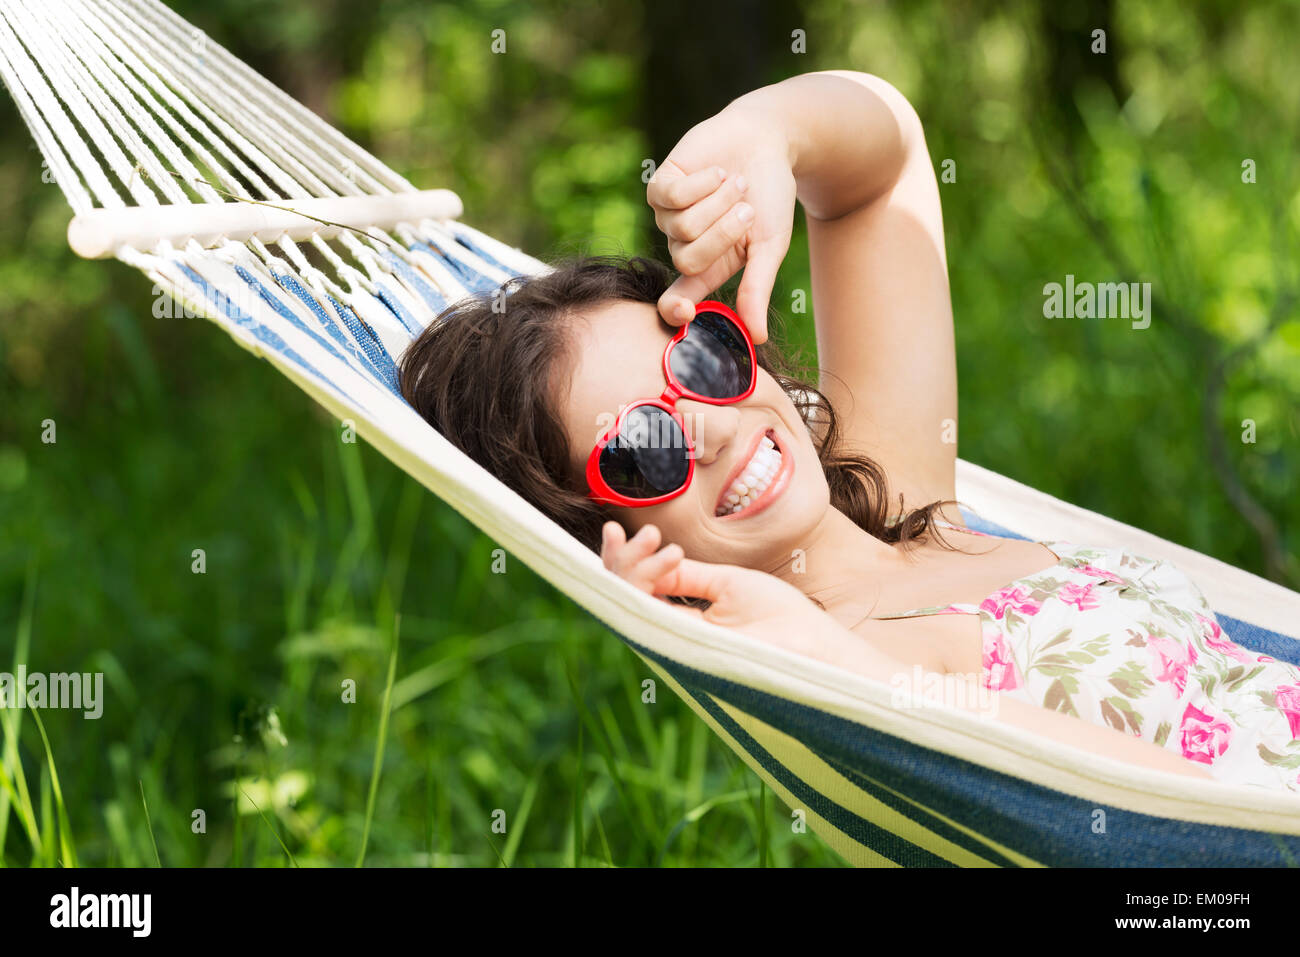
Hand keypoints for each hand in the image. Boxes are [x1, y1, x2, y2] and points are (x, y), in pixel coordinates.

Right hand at [600, 521, 834, 660]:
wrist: (811, 642)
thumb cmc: (779, 616)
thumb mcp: (726, 582)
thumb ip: (685, 575)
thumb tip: (653, 560)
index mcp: (681, 620)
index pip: (636, 591)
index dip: (623, 559)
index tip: (624, 529)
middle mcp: (670, 633)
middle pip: (622, 595)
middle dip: (619, 557)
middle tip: (637, 531)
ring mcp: (674, 641)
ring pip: (626, 601)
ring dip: (631, 563)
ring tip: (655, 538)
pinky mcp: (682, 648)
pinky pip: (646, 613)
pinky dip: (647, 579)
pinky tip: (668, 554)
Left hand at [647, 99, 796, 343]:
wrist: (767, 142)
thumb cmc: (770, 197)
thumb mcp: (769, 246)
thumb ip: (758, 288)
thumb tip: (757, 338)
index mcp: (709, 269)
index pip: (678, 301)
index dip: (675, 310)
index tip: (684, 310)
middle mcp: (684, 246)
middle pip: (688, 259)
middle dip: (723, 232)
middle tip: (747, 208)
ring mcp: (668, 217)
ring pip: (680, 226)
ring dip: (718, 201)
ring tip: (736, 183)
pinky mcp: (661, 186)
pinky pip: (669, 196)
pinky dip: (701, 183)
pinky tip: (717, 172)